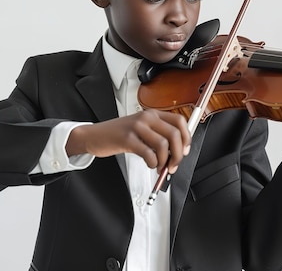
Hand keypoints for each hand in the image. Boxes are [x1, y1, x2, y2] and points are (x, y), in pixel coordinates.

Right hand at [66, 109, 190, 173]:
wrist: (94, 135)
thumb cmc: (119, 134)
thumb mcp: (142, 129)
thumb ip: (159, 135)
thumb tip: (178, 151)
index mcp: (153, 114)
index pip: (179, 121)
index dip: (186, 137)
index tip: (185, 150)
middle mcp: (147, 118)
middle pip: (174, 134)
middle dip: (178, 154)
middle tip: (174, 164)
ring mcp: (137, 127)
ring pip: (163, 145)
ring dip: (165, 161)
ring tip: (159, 167)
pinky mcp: (127, 139)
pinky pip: (148, 153)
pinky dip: (153, 163)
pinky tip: (150, 164)